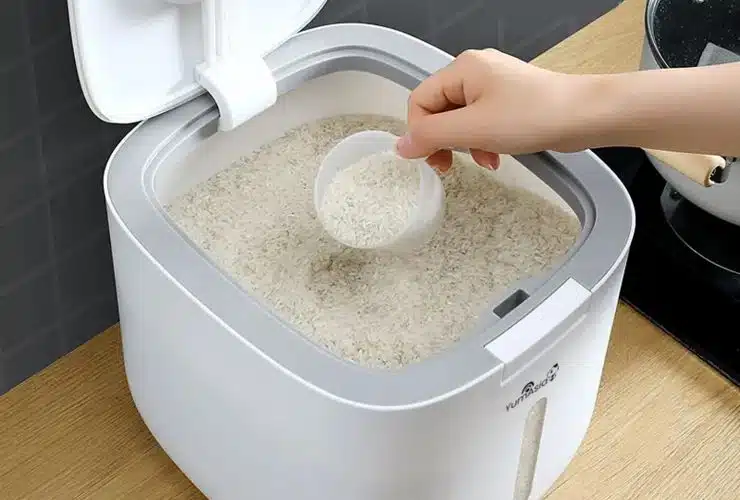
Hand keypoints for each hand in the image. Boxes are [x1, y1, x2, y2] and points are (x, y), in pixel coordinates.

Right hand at [395, 48, 585, 171]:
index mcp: (462, 69)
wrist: (585, 115)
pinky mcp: (509, 100)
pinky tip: (496, 156)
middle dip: (444, 141)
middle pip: (438, 110)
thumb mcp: (473, 130)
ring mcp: (493, 85)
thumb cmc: (533, 116)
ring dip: (465, 145)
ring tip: (484, 160)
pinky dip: (483, 141)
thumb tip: (401, 146)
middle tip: (449, 167)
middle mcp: (474, 71)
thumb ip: (432, 136)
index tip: (433, 158)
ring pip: (460, 119)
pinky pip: (481, 122)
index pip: (419, 101)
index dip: (420, 133)